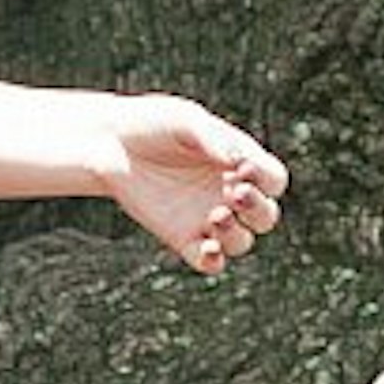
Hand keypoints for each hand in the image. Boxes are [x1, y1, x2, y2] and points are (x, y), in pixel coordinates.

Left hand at [112, 98, 287, 279]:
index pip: (273, 180)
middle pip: (265, 216)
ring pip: (241, 242)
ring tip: (216, 215)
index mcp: (240, 164)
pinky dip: (214, 260)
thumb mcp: (185, 120)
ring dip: (236, 234)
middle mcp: (229, 194)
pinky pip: (209, 262)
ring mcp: (207, 220)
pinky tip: (208, 247)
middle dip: (258, 209)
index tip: (242, 168)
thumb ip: (214, 139)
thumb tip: (239, 162)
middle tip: (235, 193)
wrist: (110, 142)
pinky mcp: (182, 239)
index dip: (266, 179)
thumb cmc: (153, 124)